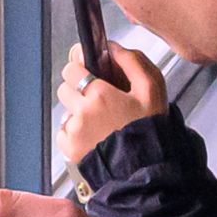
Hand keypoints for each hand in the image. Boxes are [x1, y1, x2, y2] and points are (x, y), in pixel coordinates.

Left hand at [54, 37, 168, 169]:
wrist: (146, 168)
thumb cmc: (150, 128)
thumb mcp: (152, 88)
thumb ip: (132, 62)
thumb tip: (112, 48)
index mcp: (99, 94)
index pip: (71, 68)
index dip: (80, 68)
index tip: (88, 73)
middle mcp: (82, 112)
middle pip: (64, 88)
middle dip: (78, 90)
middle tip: (98, 100)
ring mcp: (74, 132)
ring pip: (65, 111)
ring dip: (77, 112)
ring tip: (99, 122)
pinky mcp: (70, 150)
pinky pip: (64, 133)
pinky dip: (74, 133)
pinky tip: (94, 136)